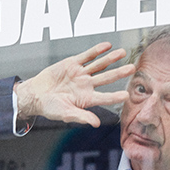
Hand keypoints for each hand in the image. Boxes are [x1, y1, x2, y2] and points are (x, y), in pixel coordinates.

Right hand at [14, 42, 134, 126]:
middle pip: (106, 78)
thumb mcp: (66, 114)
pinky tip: (107, 46)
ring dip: (111, 58)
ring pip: (99, 65)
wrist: (36, 95)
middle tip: (133, 68)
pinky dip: (96, 51)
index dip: (115, 96)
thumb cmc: (51, 108)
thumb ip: (82, 117)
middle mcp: (86, 85)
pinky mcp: (72, 63)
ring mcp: (80, 73)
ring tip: (123, 53)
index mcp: (86, 99)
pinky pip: (87, 56)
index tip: (126, 95)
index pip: (104, 97)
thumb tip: (97, 123)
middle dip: (119, 73)